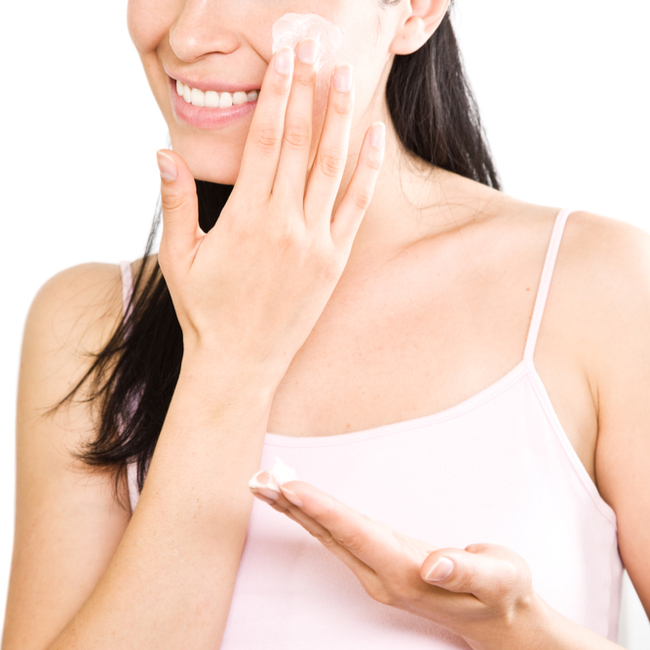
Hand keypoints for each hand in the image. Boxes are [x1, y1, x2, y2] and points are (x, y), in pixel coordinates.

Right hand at [155, 39, 384, 377]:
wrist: (241, 361)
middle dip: (308, 89)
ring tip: (345, 75)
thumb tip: (164, 151)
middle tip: (315, 47)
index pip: (264, 139)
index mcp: (245, 217)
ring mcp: (315, 242)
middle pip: (299, 142)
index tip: (285, 58)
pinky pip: (356, 206)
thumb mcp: (180, 256)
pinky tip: (373, 137)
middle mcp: (284, 223)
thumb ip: (176, 201)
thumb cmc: (206, 310)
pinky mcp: (334, 261)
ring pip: (331, 166)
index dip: (277, 93)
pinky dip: (367, 170)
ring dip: (339, 117)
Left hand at [250, 474, 542, 649]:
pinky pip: (337, 537)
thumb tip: (435, 564)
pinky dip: (313, 516)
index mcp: (407, 574)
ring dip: (296, 510)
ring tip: (267, 485)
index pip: (356, 534)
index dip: (322, 509)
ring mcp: (376, 573)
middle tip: (259, 479)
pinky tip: (298, 504)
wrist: (500, 618)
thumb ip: (468, 570)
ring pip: (328, 536)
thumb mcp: (500, 578)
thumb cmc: (502, 592)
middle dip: (294, 505)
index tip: (290, 487)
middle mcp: (383, 576)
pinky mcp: (378, 566)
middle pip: (330, 534)